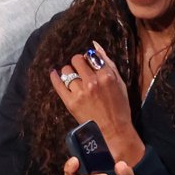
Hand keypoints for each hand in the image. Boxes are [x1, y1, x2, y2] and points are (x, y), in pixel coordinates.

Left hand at [50, 42, 144, 164]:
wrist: (113, 130)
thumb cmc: (120, 106)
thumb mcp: (120, 82)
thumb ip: (108, 62)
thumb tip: (95, 45)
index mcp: (106, 75)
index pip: (90, 56)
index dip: (88, 59)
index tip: (88, 64)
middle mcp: (92, 81)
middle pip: (76, 60)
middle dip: (77, 63)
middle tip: (80, 70)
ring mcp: (80, 92)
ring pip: (66, 71)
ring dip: (69, 72)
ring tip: (73, 78)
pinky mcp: (70, 102)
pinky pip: (58, 84)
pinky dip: (55, 77)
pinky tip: (54, 74)